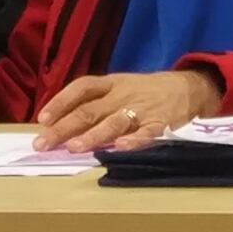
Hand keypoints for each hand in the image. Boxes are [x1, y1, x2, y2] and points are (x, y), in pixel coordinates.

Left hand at [34, 68, 222, 151]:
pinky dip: (134, 141)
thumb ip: (95, 103)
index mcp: (112, 84)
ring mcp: (141, 109)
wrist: (190, 87)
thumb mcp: (121, 87)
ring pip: (113, 122)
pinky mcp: (160, 124)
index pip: (82, 87)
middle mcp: (123, 95)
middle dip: (64, 127)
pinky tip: (120, 148)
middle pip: (90, 110)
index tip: (43, 118)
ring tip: (73, 148)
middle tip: (43, 143)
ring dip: (93, 135)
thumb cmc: (146, 91)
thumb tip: (60, 125)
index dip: (61, 101)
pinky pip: (146, 133)